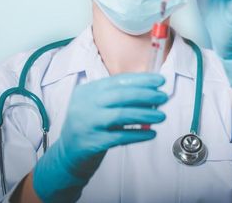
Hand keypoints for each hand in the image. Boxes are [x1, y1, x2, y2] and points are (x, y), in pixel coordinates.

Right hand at [32, 73, 166, 201]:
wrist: (68, 153)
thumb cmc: (91, 125)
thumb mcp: (98, 105)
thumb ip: (118, 96)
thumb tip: (151, 91)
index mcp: (88, 91)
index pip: (118, 81)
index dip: (141, 79)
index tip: (159, 80)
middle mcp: (84, 104)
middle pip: (120, 95)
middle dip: (146, 95)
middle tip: (163, 97)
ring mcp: (86, 123)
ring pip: (121, 115)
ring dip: (145, 114)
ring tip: (161, 116)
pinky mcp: (91, 142)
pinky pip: (120, 137)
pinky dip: (138, 134)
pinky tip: (151, 133)